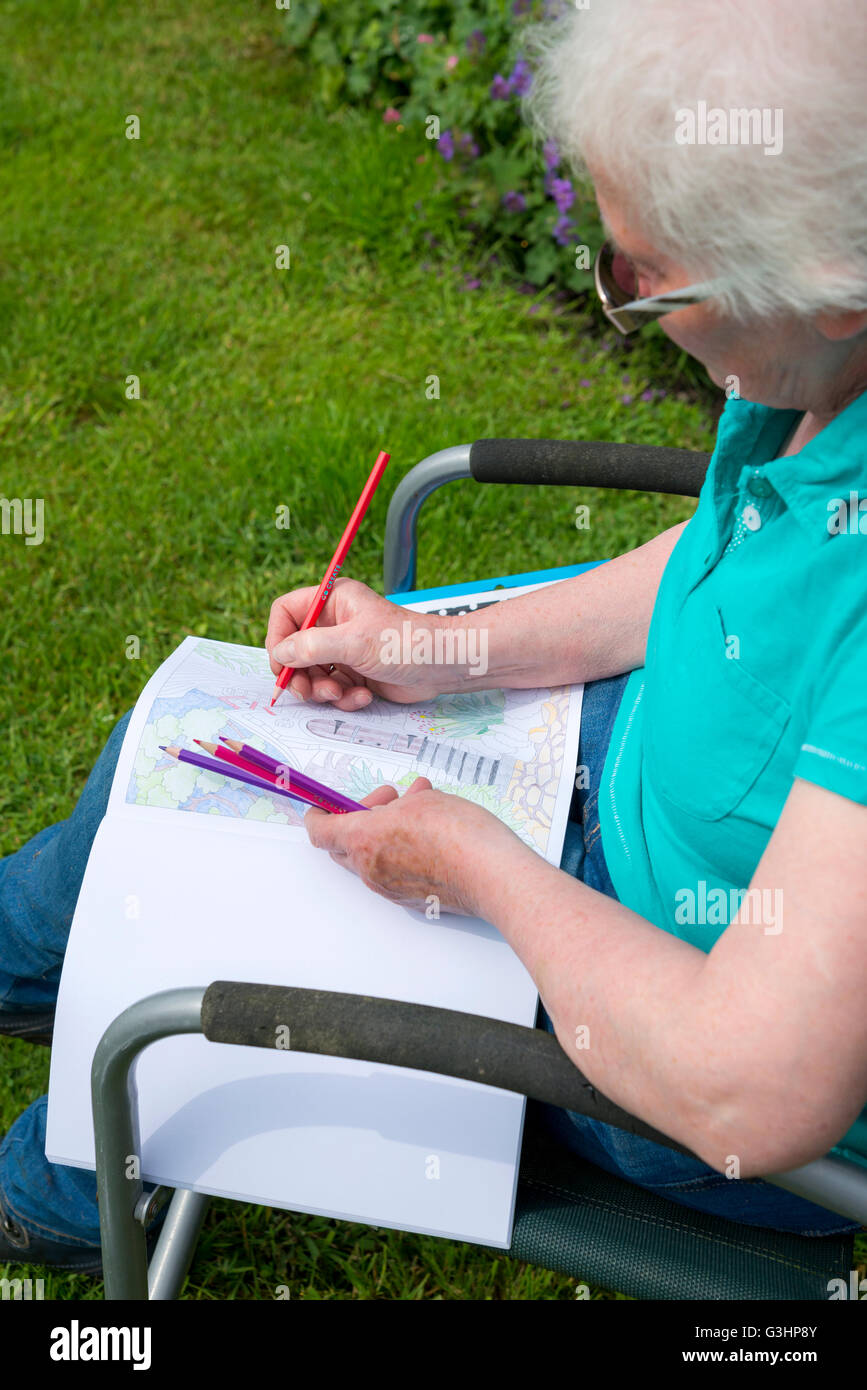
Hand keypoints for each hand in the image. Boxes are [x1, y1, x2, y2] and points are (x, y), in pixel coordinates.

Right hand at [266, 578, 452, 708]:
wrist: (443, 666)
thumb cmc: (406, 642)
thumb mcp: (355, 642)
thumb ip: (312, 647)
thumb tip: (280, 654)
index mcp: (332, 602)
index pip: (286, 612)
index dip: (278, 638)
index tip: (282, 664)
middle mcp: (334, 624)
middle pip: (294, 650)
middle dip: (301, 675)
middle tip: (308, 692)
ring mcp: (344, 650)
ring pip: (311, 675)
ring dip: (322, 690)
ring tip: (341, 693)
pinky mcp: (355, 673)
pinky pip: (333, 689)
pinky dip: (343, 697)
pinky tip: (363, 696)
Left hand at [302, 776, 527, 917]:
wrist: (492, 875)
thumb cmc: (459, 834)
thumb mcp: (423, 800)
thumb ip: (400, 803)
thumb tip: (400, 804)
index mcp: (364, 839)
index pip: (321, 831)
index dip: (319, 815)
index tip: (323, 805)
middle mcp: (370, 869)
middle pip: (343, 846)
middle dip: (358, 819)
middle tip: (387, 800)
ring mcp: (389, 889)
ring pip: (370, 860)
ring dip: (383, 836)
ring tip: (418, 813)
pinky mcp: (410, 901)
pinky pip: (392, 874)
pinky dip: (400, 855)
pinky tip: (430, 839)